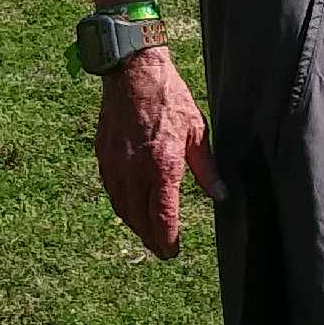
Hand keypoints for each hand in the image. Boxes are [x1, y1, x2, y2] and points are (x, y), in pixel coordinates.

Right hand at [94, 47, 223, 260]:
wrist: (133, 72)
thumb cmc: (169, 98)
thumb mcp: (197, 132)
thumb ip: (207, 169)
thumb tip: (220, 196)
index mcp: (162, 166)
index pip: (163, 218)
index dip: (168, 241)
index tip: (173, 252)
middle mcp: (135, 171)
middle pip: (140, 220)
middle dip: (152, 240)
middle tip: (163, 250)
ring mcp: (116, 165)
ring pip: (122, 209)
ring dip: (135, 226)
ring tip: (148, 234)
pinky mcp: (103, 156)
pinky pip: (112, 191)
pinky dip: (122, 206)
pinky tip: (131, 208)